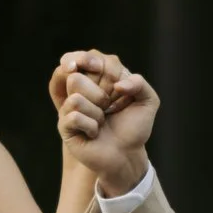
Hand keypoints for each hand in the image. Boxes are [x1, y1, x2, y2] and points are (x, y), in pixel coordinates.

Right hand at [50, 50, 160, 198]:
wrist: (127, 154)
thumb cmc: (134, 128)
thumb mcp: (147, 102)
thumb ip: (140, 84)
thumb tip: (119, 85)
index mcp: (98, 78)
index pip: (87, 58)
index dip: (93, 62)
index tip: (109, 77)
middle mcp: (80, 89)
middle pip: (76, 77)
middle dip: (100, 94)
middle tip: (108, 107)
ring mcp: (70, 108)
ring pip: (75, 97)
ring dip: (97, 113)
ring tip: (101, 121)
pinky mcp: (65, 126)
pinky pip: (74, 117)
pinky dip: (91, 126)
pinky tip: (94, 133)